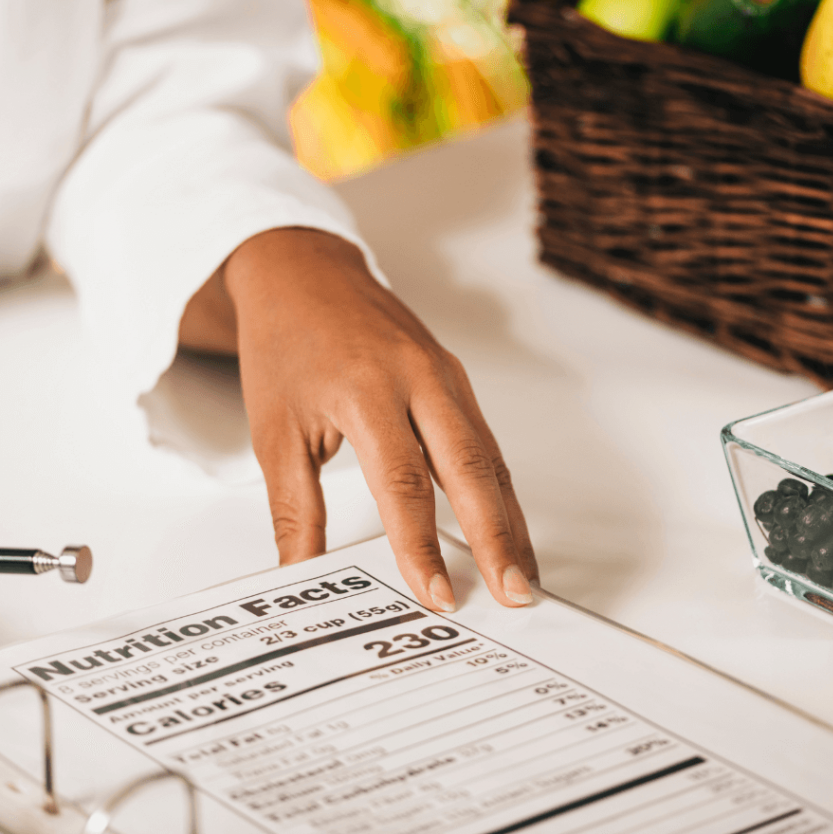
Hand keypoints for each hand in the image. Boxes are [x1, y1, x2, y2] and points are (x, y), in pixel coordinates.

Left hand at [179, 227, 537, 611]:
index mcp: (367, 389)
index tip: (437, 595)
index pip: (403, 482)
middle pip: (471, 467)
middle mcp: (418, 377)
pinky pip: (484, 437)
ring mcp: (443, 373)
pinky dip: (499, 485)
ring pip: (489, 454)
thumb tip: (300, 574)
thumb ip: (294, 509)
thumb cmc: (285, 344)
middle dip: (497, 537)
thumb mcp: (274, 430)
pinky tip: (505, 520)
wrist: (302, 271)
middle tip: (515, 594)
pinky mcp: (453, 375)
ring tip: (523, 571)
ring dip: (510, 516)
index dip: (421, 545)